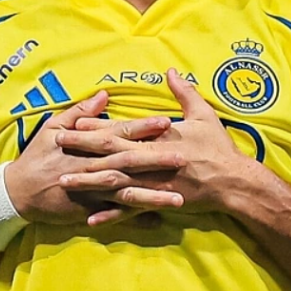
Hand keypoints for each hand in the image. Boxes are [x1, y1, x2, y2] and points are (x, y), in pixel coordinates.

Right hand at [4, 91, 183, 225]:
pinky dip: (136, 220)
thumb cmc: (36, 156)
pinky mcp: (89, 210)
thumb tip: (104, 95)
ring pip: (128, 194)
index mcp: (86, 145)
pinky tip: (158, 222)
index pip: (120, 134)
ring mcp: (92, 192)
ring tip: (179, 198)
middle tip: (183, 158)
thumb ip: (80, 112)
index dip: (143, 128)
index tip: (167, 122)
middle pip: (129, 163)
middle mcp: (92, 168)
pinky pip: (116, 216)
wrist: (17, 192)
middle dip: (157, 161)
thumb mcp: (52, 127)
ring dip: (154, 196)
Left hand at [60, 69, 255, 224]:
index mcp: (157, 139)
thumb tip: (171, 71)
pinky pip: (129, 210)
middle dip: (82, 149)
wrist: (234, 183)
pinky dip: (109, 214)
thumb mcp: (204, 115)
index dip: (95, 125)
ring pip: (113, 183)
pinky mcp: (157, 203)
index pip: (120, 130)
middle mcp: (150, 161)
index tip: (73, 121)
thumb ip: (185, 93)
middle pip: (109, 153)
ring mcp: (151, 184)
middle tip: (57, 144)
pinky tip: (90, 219)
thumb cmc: (219, 148)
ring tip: (64, 181)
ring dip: (87, 181)